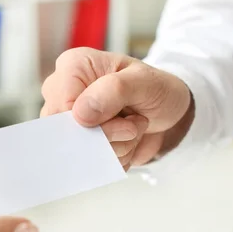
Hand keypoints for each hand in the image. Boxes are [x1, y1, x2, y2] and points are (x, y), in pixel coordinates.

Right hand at [40, 47, 193, 169]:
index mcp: (73, 67)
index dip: (91, 123)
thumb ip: (113, 91)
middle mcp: (64, 93)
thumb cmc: (156, 88)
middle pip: (68, 134)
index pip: (62, 107)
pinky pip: (93, 164)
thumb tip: (80, 114)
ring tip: (133, 127)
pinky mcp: (82, 144)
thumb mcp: (144, 82)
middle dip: (108, 137)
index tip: (123, 120)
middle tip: (133, 123)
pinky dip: (117, 158)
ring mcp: (71, 121)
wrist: (170, 112)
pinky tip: (127, 140)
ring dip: (118, 147)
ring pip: (83, 153)